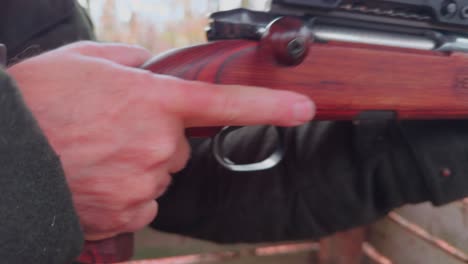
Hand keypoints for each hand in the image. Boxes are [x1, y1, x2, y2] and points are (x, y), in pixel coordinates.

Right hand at [7, 41, 314, 239]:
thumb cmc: (38, 101)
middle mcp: (155, 143)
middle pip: (179, 146)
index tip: (303, 109)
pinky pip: (143, 199)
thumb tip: (148, 63)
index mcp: (152, 100)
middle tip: (113, 130)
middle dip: (156, 138)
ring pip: (160, 173)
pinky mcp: (126, 211)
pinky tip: (94, 176)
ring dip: (138, 164)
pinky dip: (126, 190)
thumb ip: (130, 59)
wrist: (4, 150)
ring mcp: (142, 181)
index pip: (224, 102)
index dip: (269, 105)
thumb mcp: (85, 60)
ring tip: (95, 152)